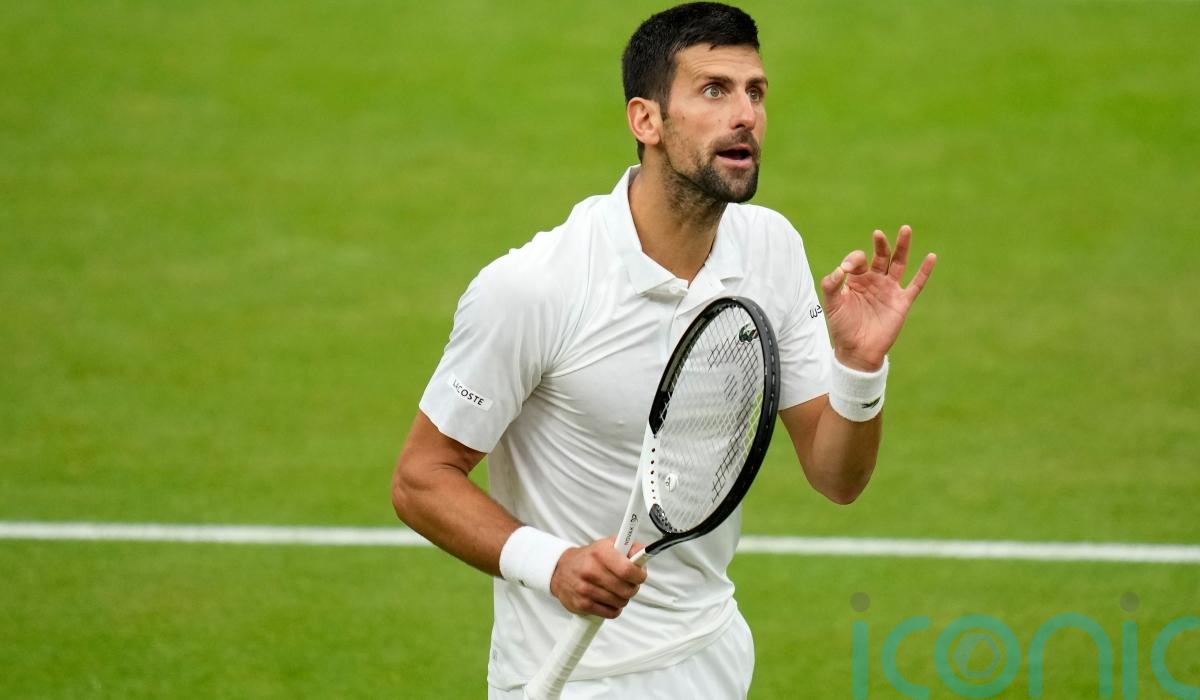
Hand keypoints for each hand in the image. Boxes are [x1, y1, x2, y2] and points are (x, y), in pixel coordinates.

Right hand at [549, 536, 646, 618]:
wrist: (560, 570)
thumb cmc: (589, 558)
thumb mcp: (607, 545)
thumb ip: (629, 547)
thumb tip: (644, 554)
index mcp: (600, 552)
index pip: (627, 570)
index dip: (639, 575)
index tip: (639, 575)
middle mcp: (591, 570)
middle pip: (626, 589)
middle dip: (632, 588)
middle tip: (628, 583)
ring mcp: (585, 589)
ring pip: (620, 602)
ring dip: (622, 598)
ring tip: (616, 590)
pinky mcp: (582, 604)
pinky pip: (611, 612)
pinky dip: (614, 608)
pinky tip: (609, 600)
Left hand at [820, 225, 935, 370]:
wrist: (856, 351)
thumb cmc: (842, 327)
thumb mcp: (831, 305)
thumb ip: (831, 285)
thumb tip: (839, 269)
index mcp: (857, 279)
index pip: (859, 260)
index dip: (853, 260)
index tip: (846, 269)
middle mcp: (875, 280)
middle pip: (881, 256)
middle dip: (881, 245)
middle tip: (878, 234)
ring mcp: (889, 290)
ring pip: (899, 263)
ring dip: (902, 247)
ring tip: (906, 229)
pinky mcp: (902, 302)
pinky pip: (916, 284)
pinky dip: (925, 271)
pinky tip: (931, 256)